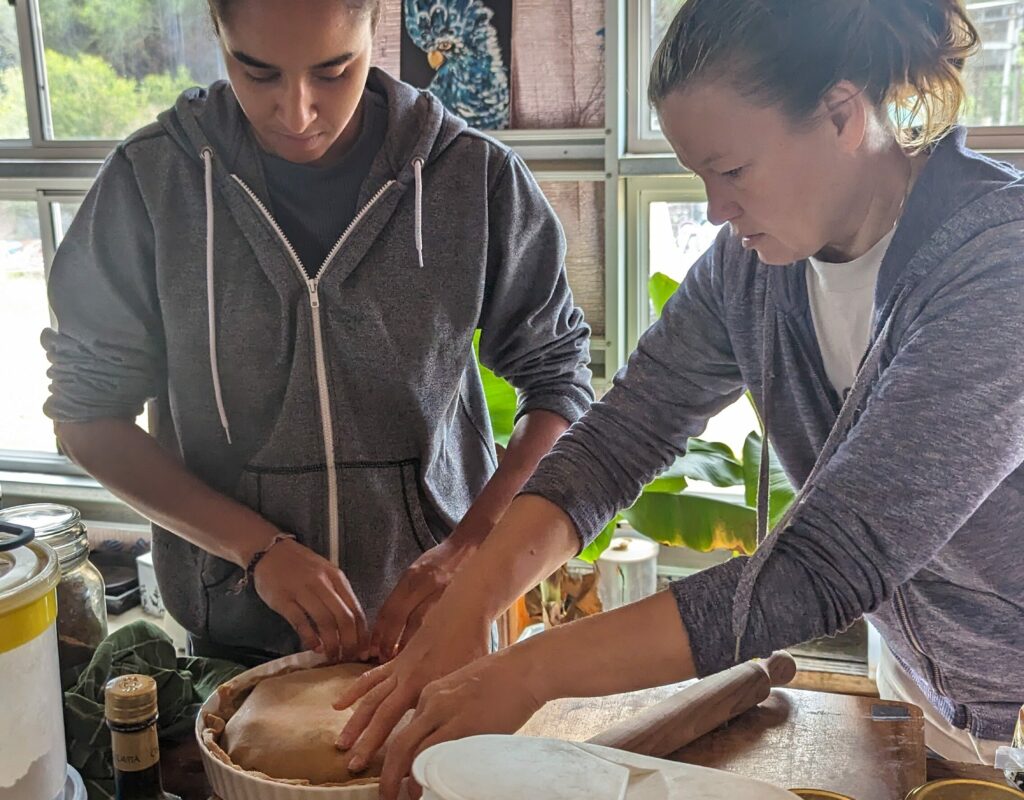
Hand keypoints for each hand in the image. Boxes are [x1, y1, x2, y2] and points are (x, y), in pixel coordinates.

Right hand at [252, 537, 369, 661]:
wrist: (270, 551)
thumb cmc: (301, 565)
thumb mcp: (325, 573)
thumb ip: (338, 595)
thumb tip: (351, 626)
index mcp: (336, 578)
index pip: (356, 610)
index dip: (362, 634)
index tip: (362, 650)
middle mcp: (322, 583)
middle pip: (344, 618)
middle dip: (350, 643)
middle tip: (348, 658)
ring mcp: (302, 591)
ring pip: (325, 622)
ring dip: (332, 644)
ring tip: (333, 657)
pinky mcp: (283, 599)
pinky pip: (301, 622)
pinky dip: (310, 638)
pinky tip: (315, 647)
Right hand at [332, 604, 490, 777]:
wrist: (462, 612)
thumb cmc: (473, 646)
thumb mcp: (471, 680)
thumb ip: (459, 705)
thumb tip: (461, 735)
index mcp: (429, 688)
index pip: (408, 725)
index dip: (397, 753)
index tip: (389, 774)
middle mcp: (409, 681)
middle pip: (382, 716)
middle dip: (366, 742)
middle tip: (353, 766)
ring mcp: (399, 670)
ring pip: (371, 699)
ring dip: (355, 722)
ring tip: (341, 744)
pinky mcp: (396, 661)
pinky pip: (370, 678)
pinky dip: (354, 691)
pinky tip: (338, 705)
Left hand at [371, 535, 476, 661]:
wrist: (471, 547)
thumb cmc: (439, 561)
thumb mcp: (416, 570)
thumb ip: (403, 595)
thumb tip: (387, 626)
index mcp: (414, 576)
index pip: (392, 608)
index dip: (380, 631)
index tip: (373, 647)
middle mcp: (429, 585)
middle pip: (406, 619)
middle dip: (392, 641)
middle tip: (382, 658)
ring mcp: (447, 595)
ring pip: (425, 626)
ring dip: (410, 645)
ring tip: (401, 661)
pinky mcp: (461, 602)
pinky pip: (442, 625)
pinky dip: (430, 640)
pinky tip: (425, 652)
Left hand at [377, 650, 543, 799]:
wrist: (525, 668)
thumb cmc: (505, 680)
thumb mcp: (466, 691)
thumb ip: (452, 713)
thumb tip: (450, 740)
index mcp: (431, 693)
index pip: (406, 731)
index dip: (400, 758)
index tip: (401, 775)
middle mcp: (432, 702)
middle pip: (399, 743)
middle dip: (389, 774)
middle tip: (387, 794)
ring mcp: (446, 714)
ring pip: (410, 751)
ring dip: (402, 779)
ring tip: (404, 797)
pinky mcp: (463, 726)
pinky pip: (434, 754)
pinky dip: (425, 775)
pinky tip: (424, 788)